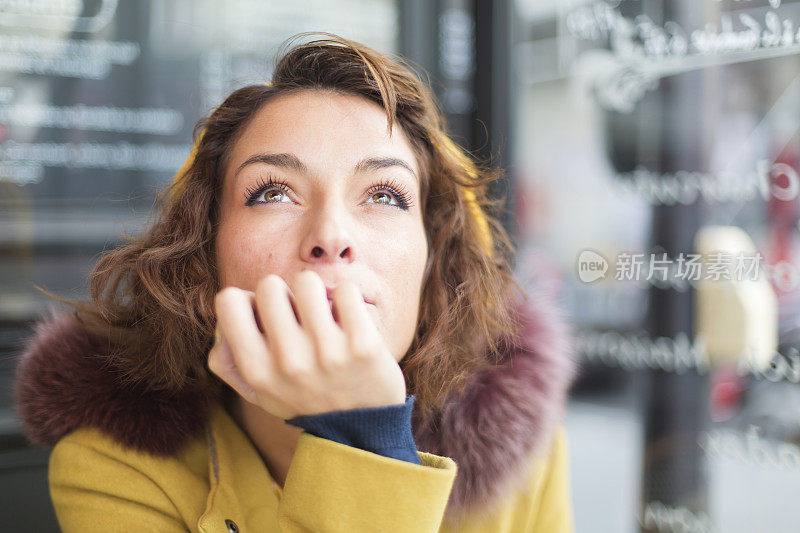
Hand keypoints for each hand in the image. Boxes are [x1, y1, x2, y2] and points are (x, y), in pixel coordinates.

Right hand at [208, 270, 406, 418]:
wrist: (362, 430)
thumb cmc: (306, 399)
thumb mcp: (259, 392)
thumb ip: (227, 360)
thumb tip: (221, 324)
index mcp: (256, 371)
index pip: (228, 300)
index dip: (249, 302)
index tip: (267, 319)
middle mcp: (288, 361)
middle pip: (269, 285)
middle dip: (285, 296)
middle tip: (300, 320)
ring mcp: (327, 352)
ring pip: (307, 282)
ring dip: (317, 294)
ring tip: (325, 319)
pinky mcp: (362, 344)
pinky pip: (345, 291)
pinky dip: (347, 301)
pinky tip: (349, 323)